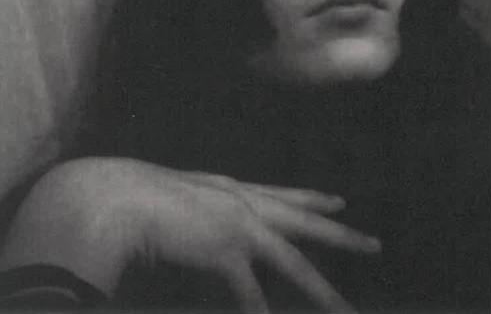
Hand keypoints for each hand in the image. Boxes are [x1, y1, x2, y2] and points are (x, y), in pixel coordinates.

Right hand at [0, 157, 379, 311]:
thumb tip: (202, 226)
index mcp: (230, 189)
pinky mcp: (223, 250)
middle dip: (340, 235)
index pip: (282, 194)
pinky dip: (259, 313)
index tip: (337, 201)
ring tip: (347, 312)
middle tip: (374, 243)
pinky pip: (249, 293)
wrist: (116, 195)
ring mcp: (237, 226)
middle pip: (302, 221)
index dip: (311, 198)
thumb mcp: (178, 195)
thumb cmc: (138, 192)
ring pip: (293, 262)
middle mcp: (241, 203)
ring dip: (321, 292)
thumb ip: (197, 210)